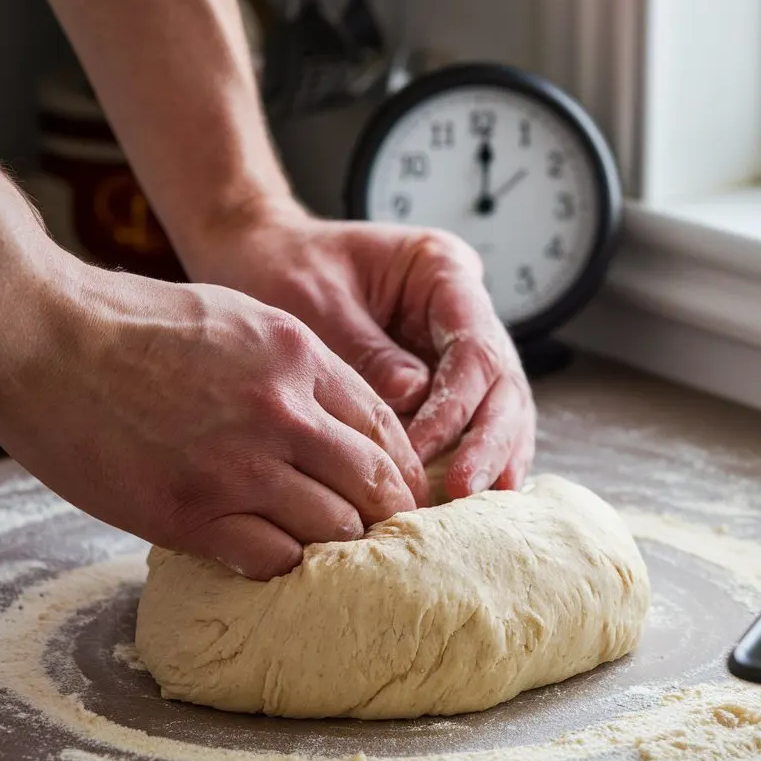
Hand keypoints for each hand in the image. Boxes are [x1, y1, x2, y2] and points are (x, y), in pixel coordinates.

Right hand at [0, 255, 427, 580]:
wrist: (48, 340)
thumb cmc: (139, 324)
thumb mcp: (241, 319)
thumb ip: (301, 368)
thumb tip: (346, 420)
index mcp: (298, 359)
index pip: (386, 427)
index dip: (406, 466)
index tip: (406, 488)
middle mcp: (282, 413)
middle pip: (374, 483)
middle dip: (389, 511)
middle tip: (387, 529)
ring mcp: (239, 468)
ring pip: (333, 528)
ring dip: (340, 542)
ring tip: (334, 548)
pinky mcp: (191, 515)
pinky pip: (272, 559)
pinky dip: (284, 563)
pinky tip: (276, 554)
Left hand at [182, 203, 535, 499]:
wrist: (259, 256)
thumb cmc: (283, 266)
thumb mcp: (317, 301)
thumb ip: (369, 350)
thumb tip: (412, 400)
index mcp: (443, 268)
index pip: (472, 346)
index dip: (456, 405)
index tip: (421, 452)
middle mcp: (462, 306)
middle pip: (501, 381)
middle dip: (489, 440)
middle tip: (465, 491)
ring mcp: (456, 343)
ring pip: (499, 406)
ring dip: (492, 456)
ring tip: (477, 504)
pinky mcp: (441, 376)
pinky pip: (468, 420)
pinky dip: (470, 456)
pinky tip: (469, 496)